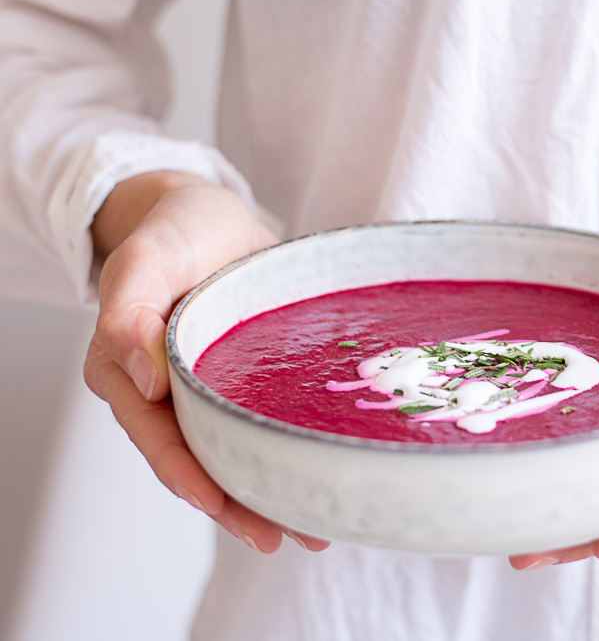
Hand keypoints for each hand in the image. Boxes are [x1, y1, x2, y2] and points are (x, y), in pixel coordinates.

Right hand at [83, 171, 328, 552]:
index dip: (187, 474)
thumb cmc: (174, 231)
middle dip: (235, 505)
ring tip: (313, 530)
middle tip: (279, 538)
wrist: (210, 217)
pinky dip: (281, 457)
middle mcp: (161, 393)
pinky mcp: (238, 385)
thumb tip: (143, 383)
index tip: (220, 503)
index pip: (155, 436)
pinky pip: (255, 429)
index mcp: (125, 370)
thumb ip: (130, 313)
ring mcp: (201, 392)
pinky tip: (316, 482)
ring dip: (265, 495)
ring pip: (228, 454)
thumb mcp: (147, 257)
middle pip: (195, 461)